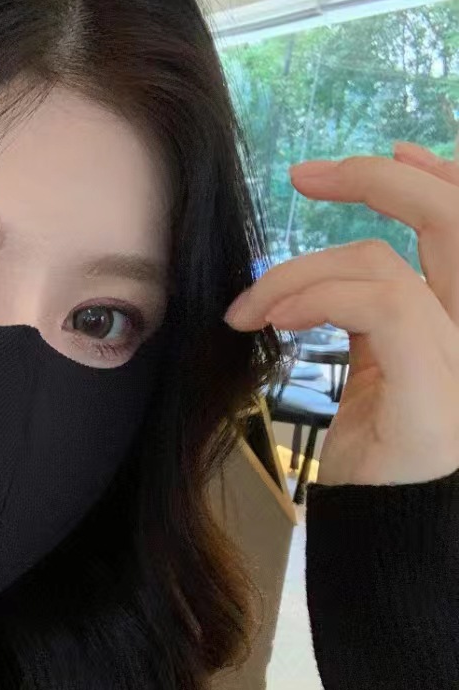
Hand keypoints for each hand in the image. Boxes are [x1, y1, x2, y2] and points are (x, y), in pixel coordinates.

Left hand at [224, 143, 458, 487]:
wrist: (388, 536)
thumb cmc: (376, 456)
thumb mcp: (377, 366)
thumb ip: (375, 311)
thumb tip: (336, 264)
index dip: (438, 176)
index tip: (385, 154)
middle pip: (457, 218)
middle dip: (379, 180)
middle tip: (304, 176)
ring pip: (388, 261)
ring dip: (301, 271)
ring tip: (252, 308)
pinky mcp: (438, 390)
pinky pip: (381, 305)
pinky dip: (314, 299)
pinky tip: (275, 320)